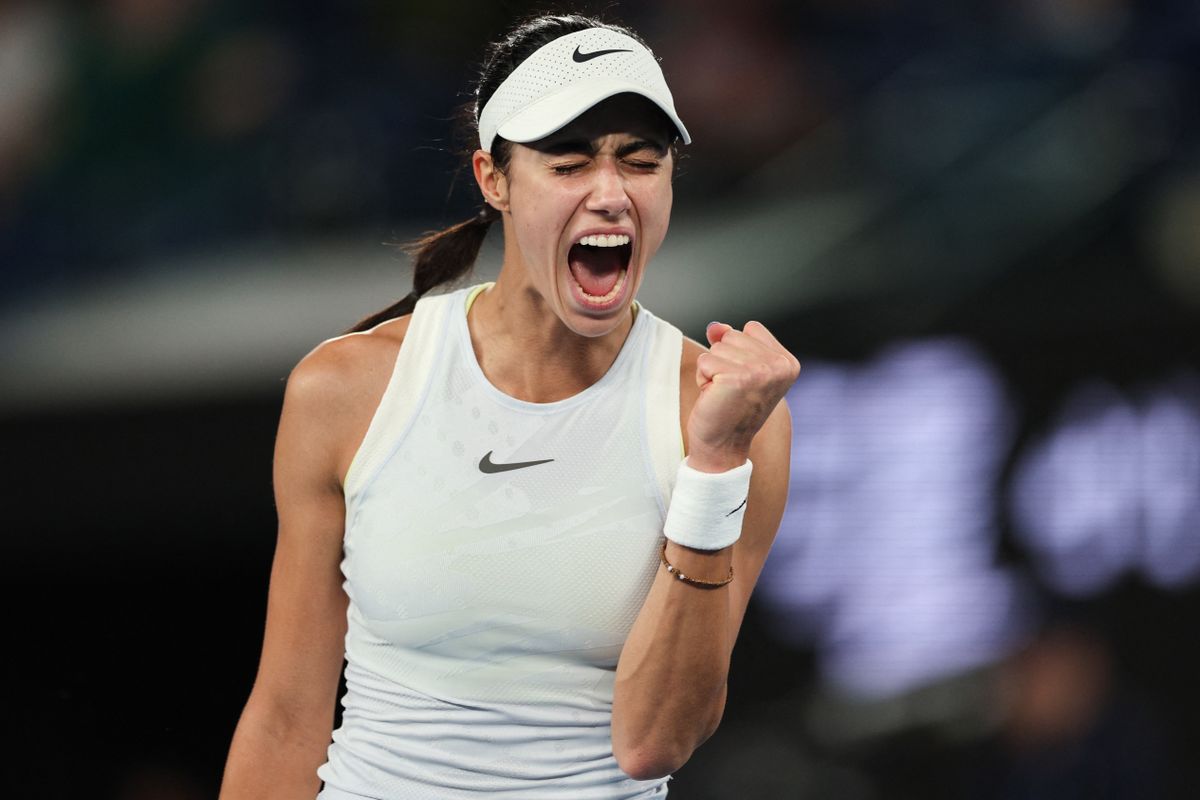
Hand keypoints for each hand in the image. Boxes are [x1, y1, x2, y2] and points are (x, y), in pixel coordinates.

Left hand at [687, 321, 800, 472]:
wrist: (724, 445)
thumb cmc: (730, 408)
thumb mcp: (738, 368)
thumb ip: (730, 341)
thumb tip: (714, 326)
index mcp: (788, 362)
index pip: (751, 328)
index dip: (738, 351)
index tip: (743, 380)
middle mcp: (779, 366)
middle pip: (732, 335)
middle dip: (722, 360)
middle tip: (730, 389)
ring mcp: (760, 371)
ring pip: (717, 347)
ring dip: (712, 370)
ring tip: (723, 393)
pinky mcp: (737, 378)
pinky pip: (705, 361)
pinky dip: (703, 378)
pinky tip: (715, 397)